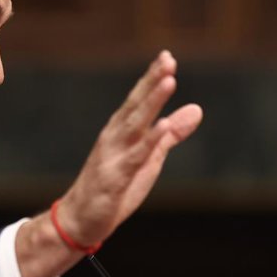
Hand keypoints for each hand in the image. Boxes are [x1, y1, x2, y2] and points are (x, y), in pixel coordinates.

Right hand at [13, 50, 201, 276]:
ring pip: (134, 125)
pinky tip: (161, 127)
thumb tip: (197, 109)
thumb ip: (171, 133)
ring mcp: (112, 156)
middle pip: (136, 105)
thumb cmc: (114, 186)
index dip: (153, 78)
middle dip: (151, 82)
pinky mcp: (114, 178)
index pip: (139, 100)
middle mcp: (114, 137)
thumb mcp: (149, 157)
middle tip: (167, 59)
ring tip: (167, 82)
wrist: (79, 219)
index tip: (167, 56)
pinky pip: (133, 157)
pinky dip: (148, 141)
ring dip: (151, 103)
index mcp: (122, 130)